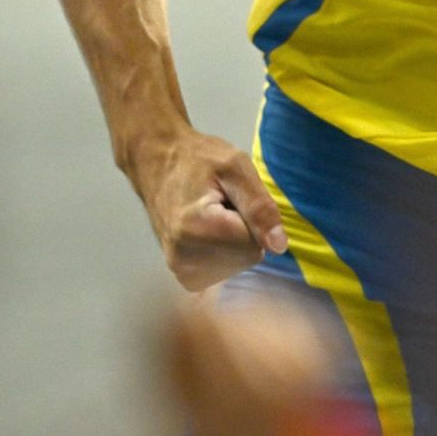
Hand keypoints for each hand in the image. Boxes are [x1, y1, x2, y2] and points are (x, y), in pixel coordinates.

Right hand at [128, 128, 288, 291]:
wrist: (157, 163)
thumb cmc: (197, 159)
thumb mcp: (236, 167)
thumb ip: (259, 207)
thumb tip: (279, 246)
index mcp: (197, 229)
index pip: (255, 244)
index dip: (250, 218)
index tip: (229, 197)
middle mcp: (184, 258)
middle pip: (246, 257)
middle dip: (242, 230)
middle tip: (220, 204)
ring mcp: (182, 271)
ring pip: (238, 264)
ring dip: (233, 241)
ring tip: (211, 214)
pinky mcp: (185, 276)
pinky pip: (226, 269)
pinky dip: (223, 251)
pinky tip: (206, 231)